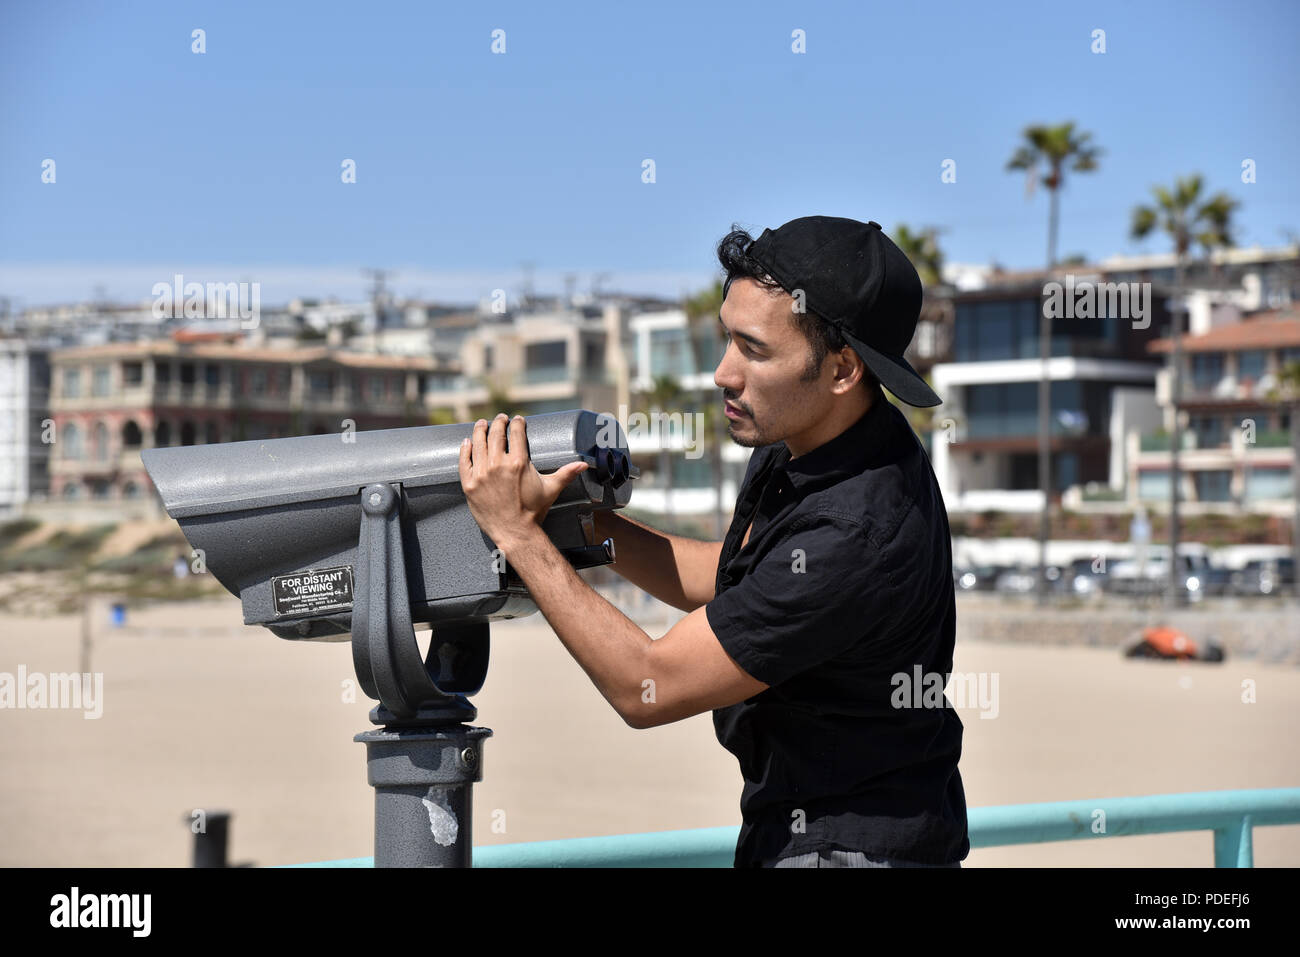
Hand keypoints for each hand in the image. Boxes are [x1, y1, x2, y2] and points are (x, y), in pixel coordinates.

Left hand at [458, 413, 589, 549]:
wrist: (514, 532)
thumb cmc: (533, 511)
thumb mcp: (551, 489)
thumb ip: (566, 473)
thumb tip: (584, 464)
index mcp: (519, 462)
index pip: (516, 434)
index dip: (517, 423)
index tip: (517, 419)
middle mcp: (498, 464)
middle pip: (496, 434)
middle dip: (499, 422)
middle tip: (500, 418)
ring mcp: (482, 474)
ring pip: (478, 444)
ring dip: (480, 430)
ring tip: (481, 424)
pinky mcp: (470, 484)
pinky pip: (464, 461)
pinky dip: (465, 449)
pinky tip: (466, 442)